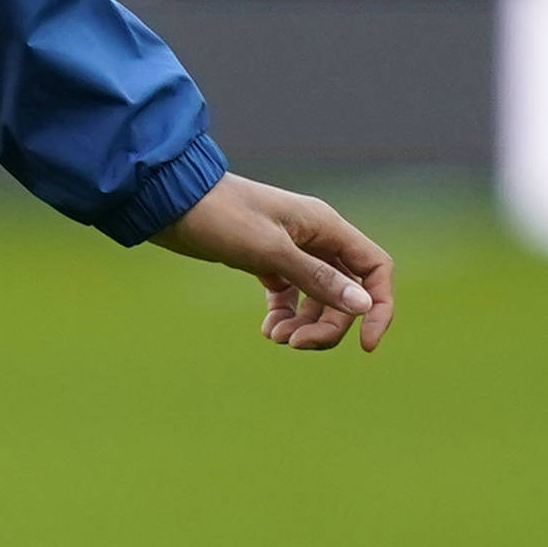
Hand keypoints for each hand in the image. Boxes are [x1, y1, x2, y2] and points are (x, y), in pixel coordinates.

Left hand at [149, 172, 394, 353]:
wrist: (169, 201)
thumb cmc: (220, 216)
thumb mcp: (270, 251)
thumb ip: (317, 278)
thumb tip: (363, 305)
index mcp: (326, 227)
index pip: (375, 269)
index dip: (378, 307)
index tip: (365, 345)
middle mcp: (315, 238)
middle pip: (345, 292)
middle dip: (327, 324)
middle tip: (294, 345)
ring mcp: (291, 249)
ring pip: (316, 297)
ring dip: (304, 324)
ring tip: (275, 338)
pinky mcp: (265, 260)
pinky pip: (289, 295)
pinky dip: (284, 315)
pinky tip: (268, 330)